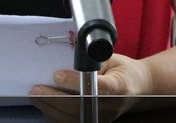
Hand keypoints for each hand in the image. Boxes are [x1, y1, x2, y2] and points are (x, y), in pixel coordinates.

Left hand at [28, 54, 152, 122]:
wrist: (139, 89)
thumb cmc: (123, 70)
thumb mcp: (111, 59)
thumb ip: (92, 63)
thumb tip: (68, 63)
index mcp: (119, 87)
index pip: (95, 87)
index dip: (74, 83)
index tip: (56, 75)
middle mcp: (112, 107)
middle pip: (79, 106)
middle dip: (54, 98)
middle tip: (36, 89)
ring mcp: (105, 118)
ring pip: (73, 118)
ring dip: (50, 108)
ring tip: (36, 96)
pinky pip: (73, 122)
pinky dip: (56, 115)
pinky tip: (45, 106)